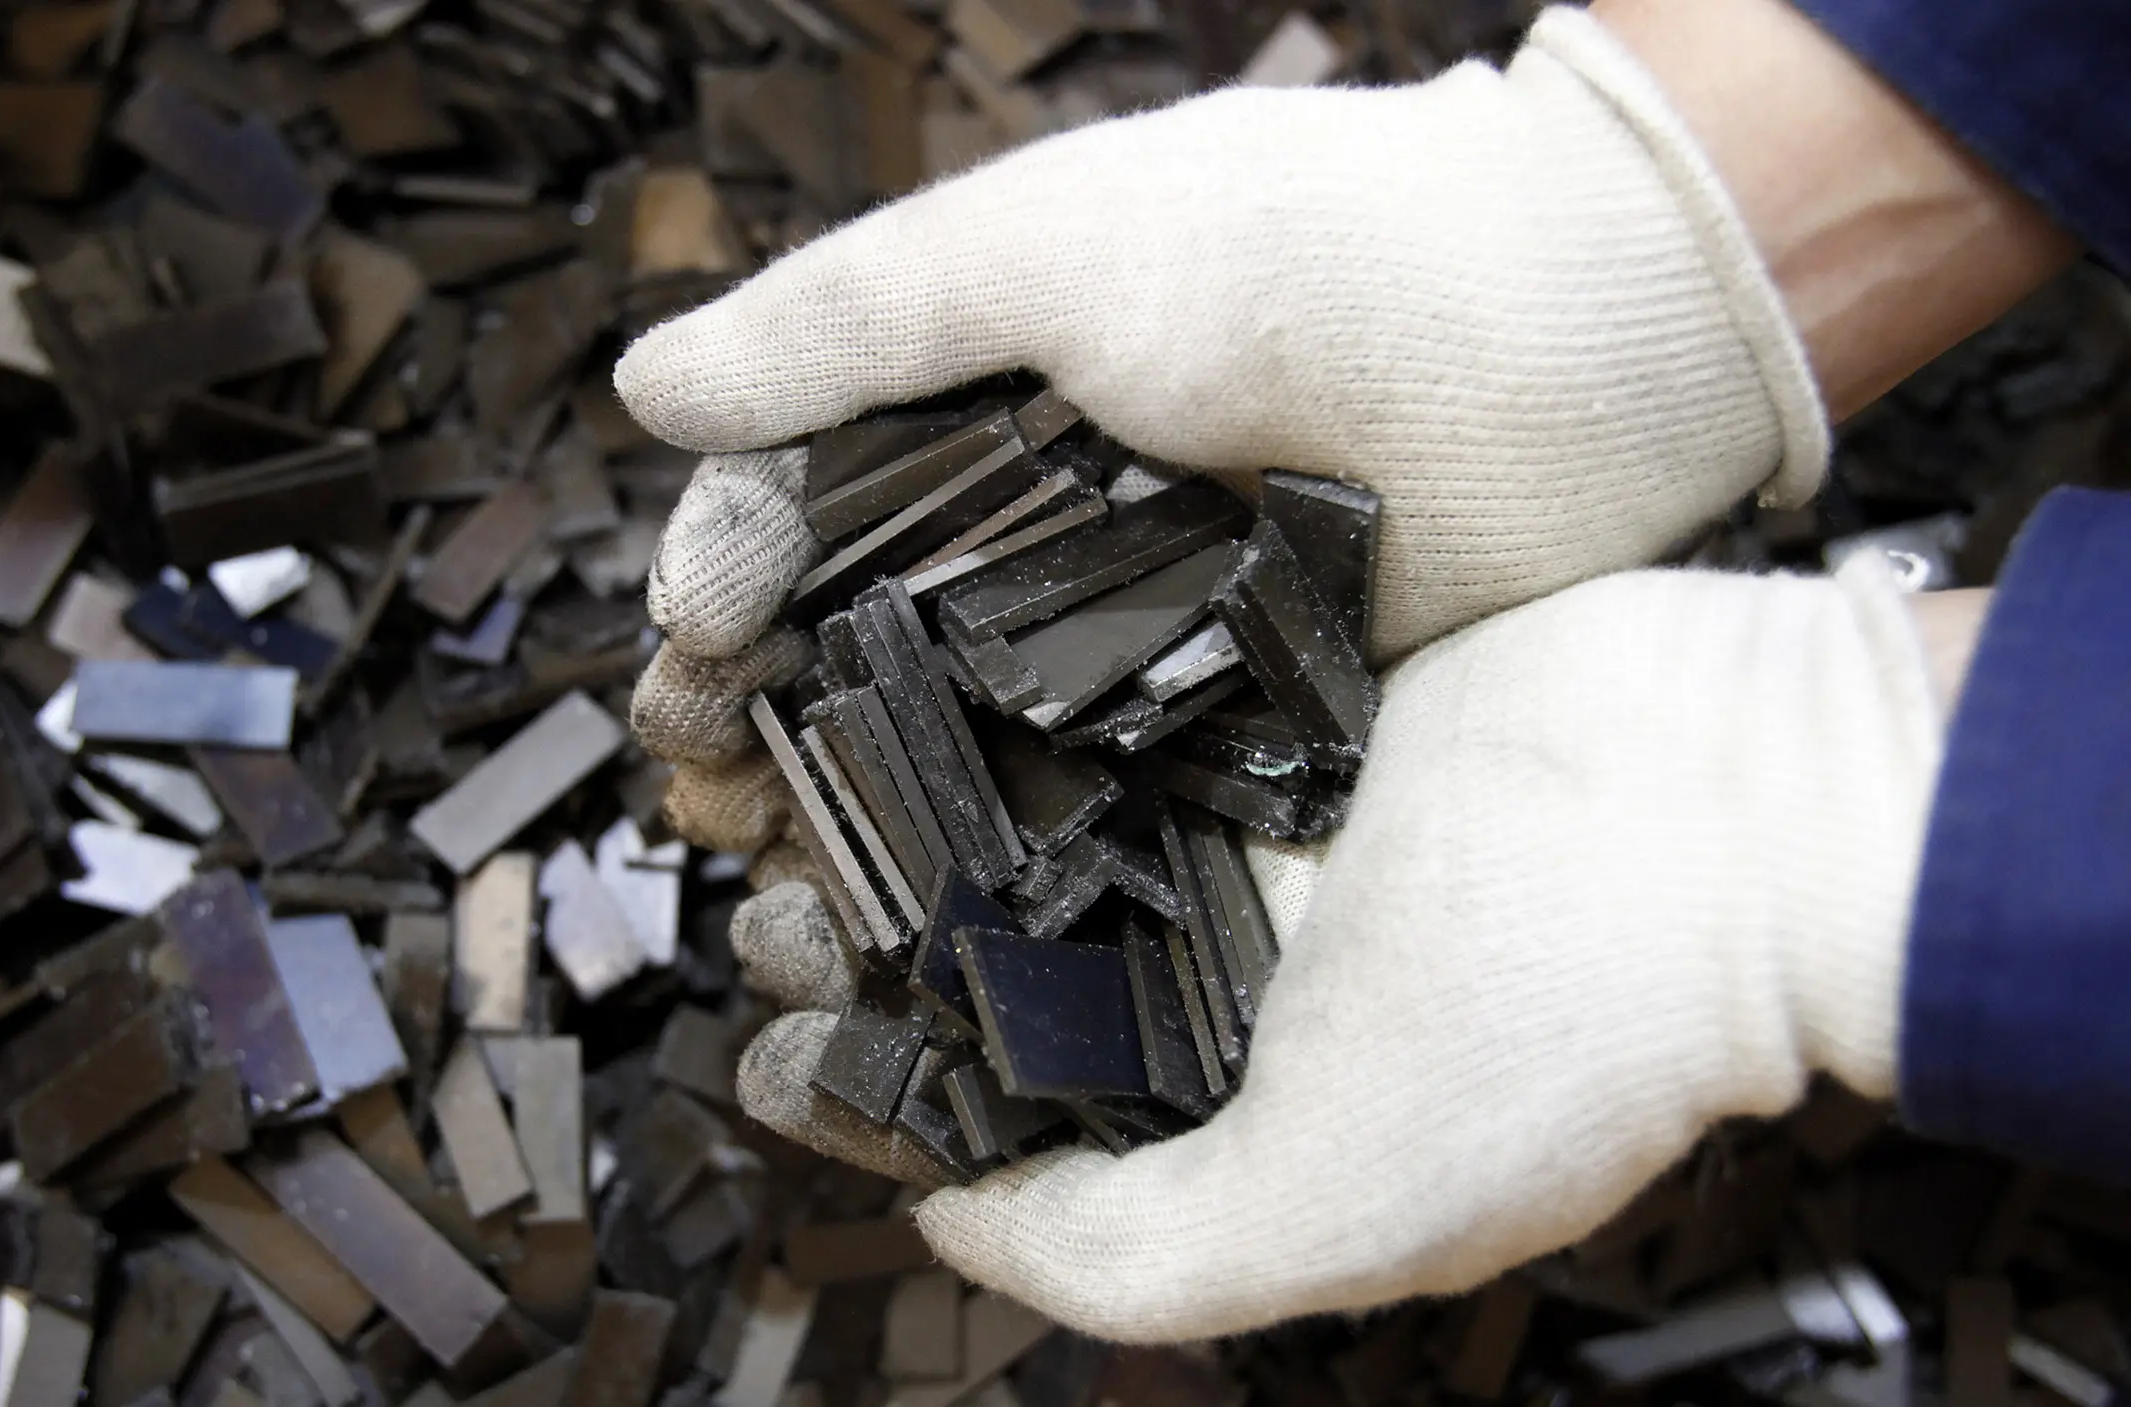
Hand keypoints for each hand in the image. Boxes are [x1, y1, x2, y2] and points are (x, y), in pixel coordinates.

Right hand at [625, 5, 1833, 853]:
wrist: (1598, 331)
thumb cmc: (1317, 248)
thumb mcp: (1050, 246)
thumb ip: (846, 325)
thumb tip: (641, 389)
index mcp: (984, 402)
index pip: (800, 509)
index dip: (725, 582)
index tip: (692, 646)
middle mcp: (1046, 529)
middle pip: (855, 651)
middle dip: (762, 722)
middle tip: (704, 794)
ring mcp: (1143, 642)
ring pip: (958, 754)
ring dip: (860, 825)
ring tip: (785, 901)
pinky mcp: (1241, 736)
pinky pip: (1098, 819)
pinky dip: (1016, 876)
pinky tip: (941, 941)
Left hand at [738, 554, 1945, 1339]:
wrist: (1743, 793)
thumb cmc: (1565, 1022)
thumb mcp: (1331, 1209)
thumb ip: (1125, 1254)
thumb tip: (939, 1220)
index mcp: (1224, 1103)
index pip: (1001, 1119)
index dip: (875, 1094)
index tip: (782, 1048)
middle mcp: (1217, 964)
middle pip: (986, 954)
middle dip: (857, 933)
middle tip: (760, 893)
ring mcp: (1236, 817)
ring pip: (1014, 809)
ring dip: (898, 790)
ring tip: (780, 764)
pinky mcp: (1258, 683)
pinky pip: (1090, 682)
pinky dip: (993, 675)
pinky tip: (891, 650)